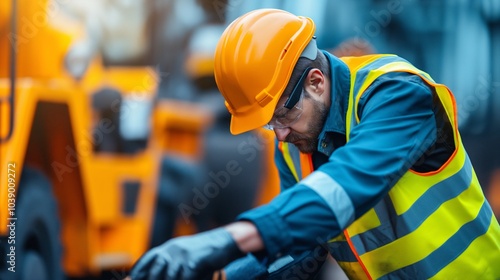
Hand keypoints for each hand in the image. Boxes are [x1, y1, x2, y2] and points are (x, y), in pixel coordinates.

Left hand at [129, 228, 244, 279]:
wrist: (226, 242)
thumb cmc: (205, 252)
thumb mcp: (184, 253)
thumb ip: (171, 263)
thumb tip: (158, 273)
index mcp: (170, 247)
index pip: (148, 259)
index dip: (139, 271)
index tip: (130, 278)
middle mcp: (174, 249)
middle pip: (156, 270)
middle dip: (153, 279)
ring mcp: (184, 254)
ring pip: (170, 276)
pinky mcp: (195, 260)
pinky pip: (185, 276)